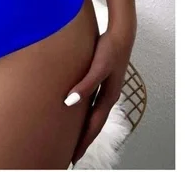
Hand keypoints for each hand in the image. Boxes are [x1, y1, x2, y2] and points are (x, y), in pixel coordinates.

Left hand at [67, 23, 135, 165]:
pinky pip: (93, 103)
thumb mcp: (97, 68)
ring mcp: (107, 89)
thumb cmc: (110, 50)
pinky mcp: (103, 80)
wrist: (121, 34)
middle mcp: (108, 96)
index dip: (84, 141)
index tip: (74, 156)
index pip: (94, 126)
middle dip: (84, 140)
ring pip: (94, 114)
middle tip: (72, 154)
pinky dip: (85, 112)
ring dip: (85, 126)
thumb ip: (85, 85)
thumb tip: (69, 103)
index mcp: (108, 97)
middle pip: (95, 124)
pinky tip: (77, 110)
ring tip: (74, 137)